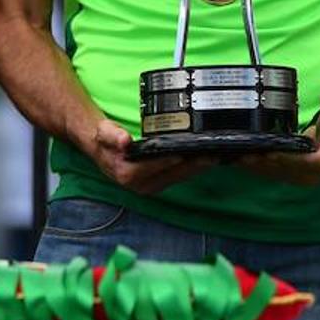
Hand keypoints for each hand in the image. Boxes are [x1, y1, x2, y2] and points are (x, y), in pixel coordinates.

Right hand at [89, 119, 216, 194]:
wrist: (104, 151)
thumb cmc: (106, 140)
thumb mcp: (105, 133)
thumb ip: (113, 136)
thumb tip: (123, 141)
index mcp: (127, 173)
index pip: (155, 166)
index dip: (172, 159)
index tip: (187, 152)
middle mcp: (140, 184)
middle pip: (173, 174)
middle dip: (193, 165)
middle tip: (212, 155)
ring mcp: (150, 186)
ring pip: (179, 177)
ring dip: (197, 168)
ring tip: (215, 157)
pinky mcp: (159, 184)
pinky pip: (179, 177)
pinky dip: (192, 169)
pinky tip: (206, 160)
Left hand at [236, 92, 319, 186]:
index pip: (306, 163)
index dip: (287, 159)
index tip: (270, 153)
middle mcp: (314, 174)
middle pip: (286, 171)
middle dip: (265, 163)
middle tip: (244, 155)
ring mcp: (303, 177)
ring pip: (277, 174)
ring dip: (257, 167)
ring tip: (239, 158)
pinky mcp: (293, 176)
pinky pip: (274, 173)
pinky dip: (259, 168)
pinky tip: (243, 162)